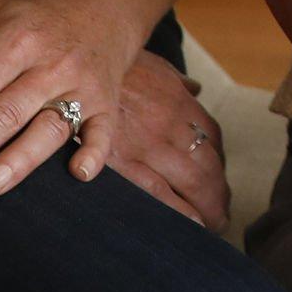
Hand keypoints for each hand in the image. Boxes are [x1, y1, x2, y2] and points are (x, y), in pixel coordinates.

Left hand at [0, 0, 144, 198]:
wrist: (104, 8)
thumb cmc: (35, 21)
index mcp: (16, 42)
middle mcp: (50, 65)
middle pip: (3, 114)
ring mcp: (82, 86)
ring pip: (49, 127)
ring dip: (20, 157)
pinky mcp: (107, 104)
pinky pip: (104, 131)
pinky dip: (95, 151)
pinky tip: (77, 173)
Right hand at [95, 51, 228, 227]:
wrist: (71, 69)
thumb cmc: (111, 69)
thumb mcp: (150, 65)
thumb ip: (175, 81)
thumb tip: (195, 89)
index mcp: (178, 103)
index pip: (212, 138)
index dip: (219, 163)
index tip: (219, 179)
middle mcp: (170, 126)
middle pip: (207, 167)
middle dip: (218, 195)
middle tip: (220, 214)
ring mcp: (148, 146)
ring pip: (192, 183)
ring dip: (206, 208)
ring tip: (210, 224)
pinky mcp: (121, 163)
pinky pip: (158, 194)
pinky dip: (178, 213)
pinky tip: (189, 226)